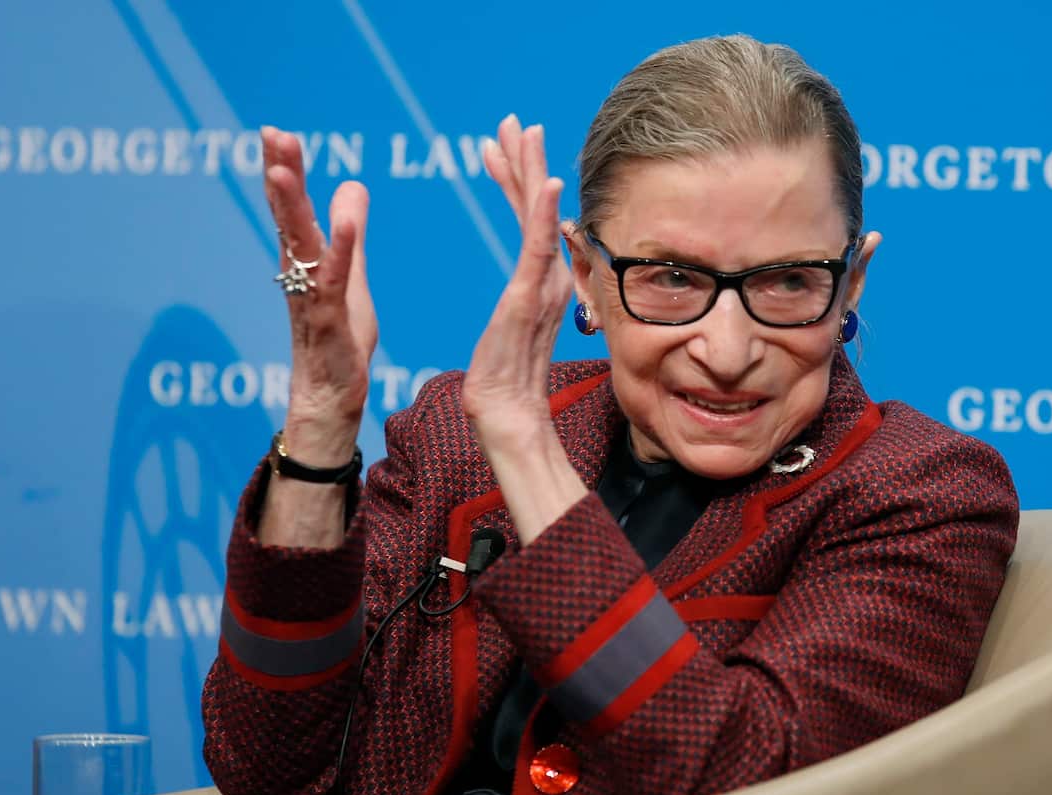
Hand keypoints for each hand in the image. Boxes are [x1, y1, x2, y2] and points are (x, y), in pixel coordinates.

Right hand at [262, 126, 375, 463]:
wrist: (331, 399)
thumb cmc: (339, 340)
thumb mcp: (352, 276)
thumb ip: (350, 234)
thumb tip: (352, 184)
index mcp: (305, 261)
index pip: (291, 208)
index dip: (284, 171)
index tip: (275, 132)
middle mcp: (300, 276)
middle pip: (287, 218)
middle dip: (280, 175)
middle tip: (271, 134)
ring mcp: (310, 299)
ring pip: (299, 247)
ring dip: (291, 208)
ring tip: (281, 170)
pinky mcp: (328, 323)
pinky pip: (333, 284)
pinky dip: (340, 253)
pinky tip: (347, 225)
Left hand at [463, 119, 587, 544]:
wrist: (506, 418)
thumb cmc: (503, 384)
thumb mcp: (507, 333)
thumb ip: (518, 307)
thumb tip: (522, 295)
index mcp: (540, 283)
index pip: (527, 222)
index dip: (516, 181)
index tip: (502, 145)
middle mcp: (549, 279)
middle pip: (535, 210)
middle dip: (525, 161)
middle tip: (513, 120)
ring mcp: (543, 287)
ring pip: (538, 218)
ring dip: (531, 171)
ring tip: (522, 131)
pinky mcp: (530, 299)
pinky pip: (539, 249)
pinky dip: (542, 215)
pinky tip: (545, 183)